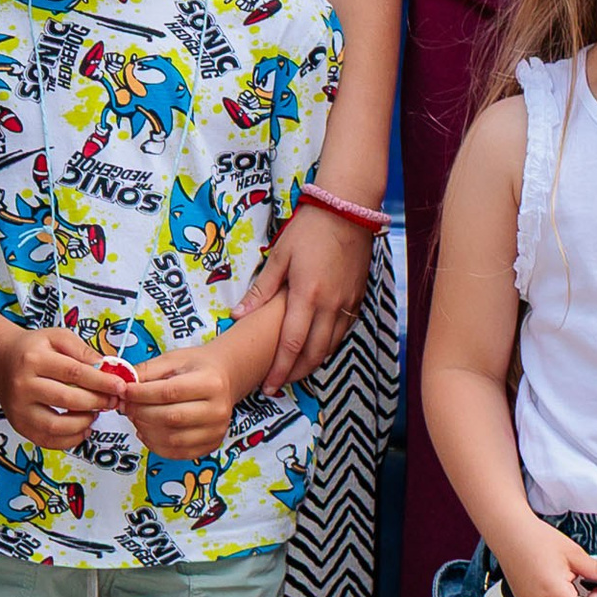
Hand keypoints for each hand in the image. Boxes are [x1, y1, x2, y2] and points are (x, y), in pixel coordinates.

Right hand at [0, 324, 123, 451]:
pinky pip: (47, 440)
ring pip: (56, 425)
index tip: (120, 386)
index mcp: (34, 359)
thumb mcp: (57, 337)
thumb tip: (108, 368)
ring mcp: (19, 408)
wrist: (1, 361)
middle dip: (96, 402)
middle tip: (112, 402)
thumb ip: (82, 350)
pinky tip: (83, 428)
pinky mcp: (19, 425)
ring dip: (83, 423)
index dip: (101, 381)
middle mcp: (23, 385)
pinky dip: (69, 439)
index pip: (74, 372)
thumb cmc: (33, 349)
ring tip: (96, 414)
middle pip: (67, 399)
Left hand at [125, 342, 239, 457]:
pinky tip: (147, 431)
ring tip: (136, 417)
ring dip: (146, 430)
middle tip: (126, 405)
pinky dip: (155, 445)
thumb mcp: (174, 359)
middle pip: (170, 418)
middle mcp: (218, 410)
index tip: (125, 391)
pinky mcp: (211, 445)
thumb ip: (147, 371)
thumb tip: (122, 385)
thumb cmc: (198, 368)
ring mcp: (216, 431)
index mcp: (211, 383)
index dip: (142, 394)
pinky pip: (177, 453)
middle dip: (141, 413)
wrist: (225, 378)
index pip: (170, 392)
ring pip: (172, 439)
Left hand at [243, 200, 372, 389]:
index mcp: (307, 296)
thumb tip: (238, 315)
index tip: (269, 386)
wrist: (348, 210)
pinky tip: (317, 347)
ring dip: (313, 363)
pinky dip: (329, 345)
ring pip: (331, 346)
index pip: (291, 345)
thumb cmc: (309, 229)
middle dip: (296, 374)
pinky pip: (344, 331)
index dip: (280, 370)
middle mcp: (330, 305)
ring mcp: (347, 303)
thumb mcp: (279, 256)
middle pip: (313, 354)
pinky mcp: (358, 298)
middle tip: (279, 384)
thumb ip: (261, 290)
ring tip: (295, 371)